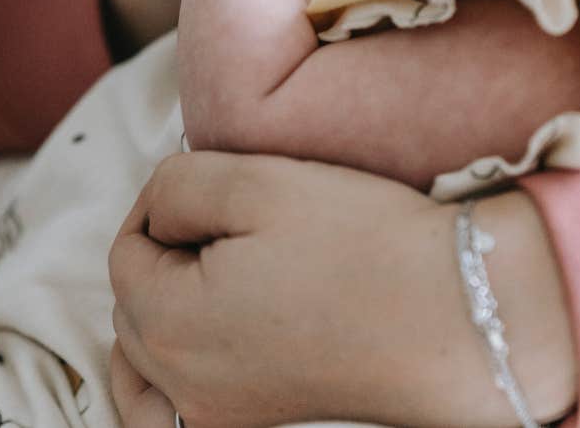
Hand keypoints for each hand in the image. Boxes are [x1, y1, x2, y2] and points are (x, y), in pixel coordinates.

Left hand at [109, 153, 576, 427]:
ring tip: (193, 269)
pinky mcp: (257, 423)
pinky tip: (191, 346)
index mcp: (170, 322)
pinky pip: (174, 408)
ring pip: (146, 360)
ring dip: (155, 309)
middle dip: (162, 248)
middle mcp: (183, 386)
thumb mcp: (254, 182)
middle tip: (217, 211)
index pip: (127, 250)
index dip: (157, 203)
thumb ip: (175, 187)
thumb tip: (158, 211)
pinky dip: (166, 375)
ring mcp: (221, 416)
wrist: (452, 311)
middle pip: (134, 304)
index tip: (204, 176)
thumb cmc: (357, 241)